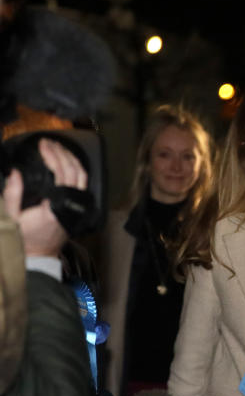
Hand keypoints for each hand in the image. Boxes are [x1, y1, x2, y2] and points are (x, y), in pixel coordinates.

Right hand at [2, 138, 86, 255]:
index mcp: (55, 206)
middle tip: (48, 142)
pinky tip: (66, 160)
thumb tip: (15, 173)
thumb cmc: (26, 236)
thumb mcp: (11, 216)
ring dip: (71, 159)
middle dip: (61, 153)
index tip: (43, 145)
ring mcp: (77, 205)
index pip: (61, 175)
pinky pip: (82, 183)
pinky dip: (76, 169)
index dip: (53, 157)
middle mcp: (71, 205)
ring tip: (58, 146)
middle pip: (74, 172)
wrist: (41, 253)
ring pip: (82, 176)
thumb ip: (12, 194)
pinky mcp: (78, 206)